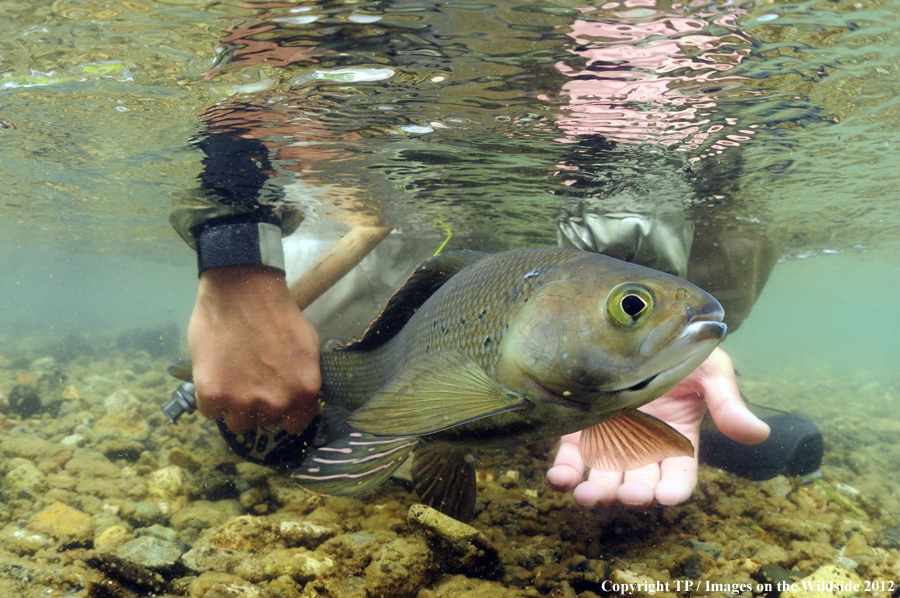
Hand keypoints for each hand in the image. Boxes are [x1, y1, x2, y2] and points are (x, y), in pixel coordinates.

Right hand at [188, 266, 321, 434]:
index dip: (284, 414)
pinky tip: (214, 373)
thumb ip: (304, 378)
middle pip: (264, 421)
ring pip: (237, 423)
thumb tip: (301, 398)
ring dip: (232, 406)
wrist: (241, 290)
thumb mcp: (307, 346)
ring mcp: (243, 400)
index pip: (295, 424)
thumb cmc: (276, 313)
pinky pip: (210, 411)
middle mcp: (277, 402)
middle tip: (248, 379)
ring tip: (230, 377)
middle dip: (257, 405)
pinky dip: (210, 397)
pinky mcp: (213, 394)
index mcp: (304, 390)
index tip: (274, 401)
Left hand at [546, 347, 769, 506]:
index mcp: (678, 439)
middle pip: (638, 482)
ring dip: (596, 492)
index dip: (674, 488)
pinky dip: (565, 472)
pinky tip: (559, 478)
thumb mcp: (710, 369)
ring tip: (588, 495)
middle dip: (633, 493)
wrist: (639, 326)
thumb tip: (758, 434)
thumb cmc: (681, 349)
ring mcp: (610, 440)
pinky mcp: (580, 430)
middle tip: (628, 495)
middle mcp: (642, 447)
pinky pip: (571, 456)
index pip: (680, 474)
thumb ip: (728, 402)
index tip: (666, 495)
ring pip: (603, 477)